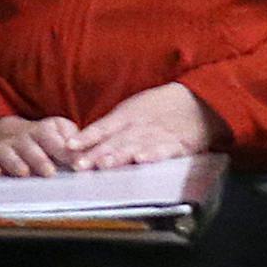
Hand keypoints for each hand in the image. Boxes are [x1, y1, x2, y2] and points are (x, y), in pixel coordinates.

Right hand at [0, 115, 79, 177]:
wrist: (5, 134)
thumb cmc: (41, 139)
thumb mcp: (59, 132)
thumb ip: (76, 140)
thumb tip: (95, 153)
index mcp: (43, 131)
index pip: (55, 139)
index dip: (65, 151)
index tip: (76, 165)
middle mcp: (23, 138)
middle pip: (30, 145)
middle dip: (39, 158)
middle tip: (49, 172)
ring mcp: (5, 147)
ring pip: (8, 153)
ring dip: (16, 162)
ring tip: (24, 173)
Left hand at [62, 83, 218, 170]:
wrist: (197, 101)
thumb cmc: (159, 108)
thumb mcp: (131, 111)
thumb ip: (109, 129)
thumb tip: (82, 144)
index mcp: (126, 116)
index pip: (102, 128)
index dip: (85, 138)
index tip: (69, 147)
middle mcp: (139, 126)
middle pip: (114, 142)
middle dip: (96, 154)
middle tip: (80, 165)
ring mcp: (157, 134)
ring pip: (134, 146)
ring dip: (119, 156)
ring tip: (104, 164)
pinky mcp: (177, 144)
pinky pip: (163, 150)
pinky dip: (153, 155)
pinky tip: (141, 160)